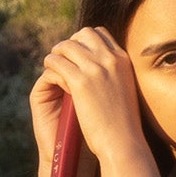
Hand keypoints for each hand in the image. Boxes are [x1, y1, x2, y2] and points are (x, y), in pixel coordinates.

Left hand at [32, 27, 147, 161]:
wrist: (123, 142)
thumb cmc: (124, 125)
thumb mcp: (125, 91)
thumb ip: (115, 76)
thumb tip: (101, 72)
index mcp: (123, 61)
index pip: (101, 34)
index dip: (85, 40)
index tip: (77, 53)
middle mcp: (111, 59)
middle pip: (84, 34)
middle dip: (71, 42)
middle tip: (63, 56)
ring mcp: (95, 69)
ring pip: (67, 45)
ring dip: (57, 53)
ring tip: (53, 64)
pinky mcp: (80, 82)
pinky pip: (57, 62)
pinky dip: (51, 65)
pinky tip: (50, 75)